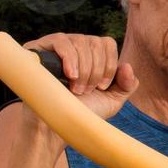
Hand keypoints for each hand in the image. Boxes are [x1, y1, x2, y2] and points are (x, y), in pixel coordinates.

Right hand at [23, 33, 137, 120]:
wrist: (54, 126)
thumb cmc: (81, 113)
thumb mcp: (111, 101)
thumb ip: (127, 84)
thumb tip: (127, 65)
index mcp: (92, 55)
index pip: (107, 43)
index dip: (109, 65)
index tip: (102, 87)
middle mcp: (75, 46)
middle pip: (95, 42)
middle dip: (95, 70)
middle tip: (87, 91)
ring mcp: (57, 46)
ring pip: (80, 41)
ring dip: (83, 69)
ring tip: (76, 90)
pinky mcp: (40, 47)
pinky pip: (61, 41)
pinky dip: (70, 59)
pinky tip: (70, 75)